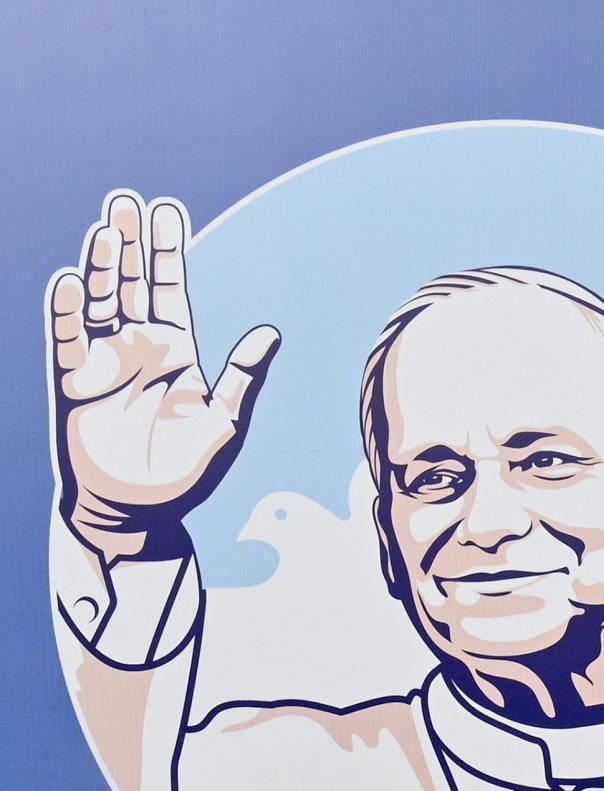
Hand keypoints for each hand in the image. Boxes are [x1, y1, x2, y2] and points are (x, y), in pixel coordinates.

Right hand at [49, 193, 280, 565]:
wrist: (141, 510)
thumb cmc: (188, 471)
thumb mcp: (226, 422)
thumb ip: (244, 376)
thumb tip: (270, 333)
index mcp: (175, 351)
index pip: (169, 289)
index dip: (166, 251)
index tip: (166, 211)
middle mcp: (137, 347)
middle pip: (130, 282)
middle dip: (129, 243)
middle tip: (127, 200)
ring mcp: (104, 361)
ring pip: (99, 300)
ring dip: (99, 264)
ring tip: (105, 226)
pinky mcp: (74, 383)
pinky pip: (67, 339)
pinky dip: (68, 311)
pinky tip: (71, 280)